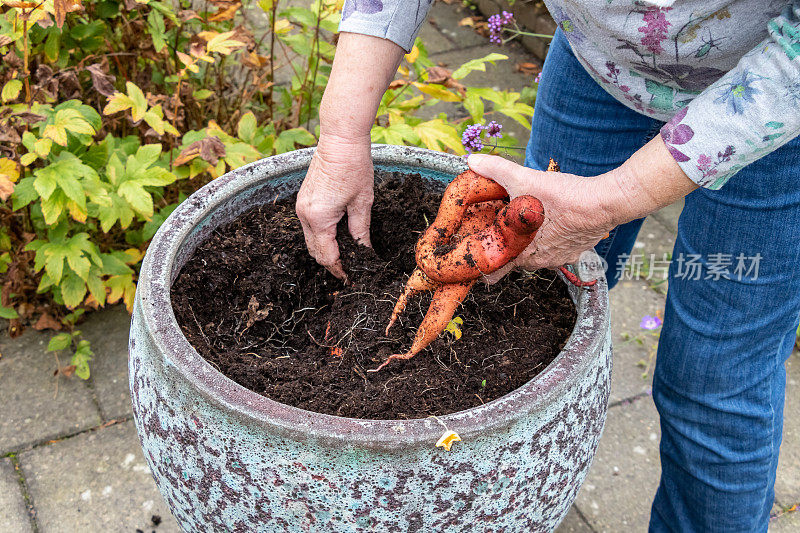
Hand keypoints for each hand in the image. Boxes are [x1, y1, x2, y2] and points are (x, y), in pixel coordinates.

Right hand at [296, 133, 373, 280]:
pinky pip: (309, 226)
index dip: (339, 270)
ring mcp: (301, 206)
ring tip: (346, 254)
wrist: (340, 139)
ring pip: (310, 240)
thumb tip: (364, 252)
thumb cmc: (353, 167)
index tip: (351, 277)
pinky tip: (337, 235)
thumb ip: (360, 232)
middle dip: (331, 263)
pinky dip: (321, 235)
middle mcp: (304, 215)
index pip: (327, 256)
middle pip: (315, 251)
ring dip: (326, 249)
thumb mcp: (362, 203)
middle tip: (350, 269)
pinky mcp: (303, 199)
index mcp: (319, 218)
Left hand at [468, 135, 697, 282]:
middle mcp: (538, 262)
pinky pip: (555, 248)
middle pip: (513, 258)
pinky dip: (550, 237)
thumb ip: (496, 170)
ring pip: (534, 253)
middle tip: (502, 225)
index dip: (483, 263)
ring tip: (527, 220)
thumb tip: (473, 160)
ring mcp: (558, 259)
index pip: (493, 271)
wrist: (603, 203)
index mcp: (520, 253)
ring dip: (529, 240)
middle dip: (506, 244)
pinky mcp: (574, 252)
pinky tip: (550, 220)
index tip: (478, 253)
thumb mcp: (524, 180)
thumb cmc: (563, 198)